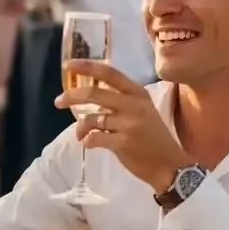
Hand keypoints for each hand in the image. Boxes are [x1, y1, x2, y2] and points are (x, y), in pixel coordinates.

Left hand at [56, 60, 190, 194]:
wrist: (171, 165)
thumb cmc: (153, 137)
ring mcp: (129, 124)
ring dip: (80, 127)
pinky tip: (89, 143)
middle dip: (71, 96)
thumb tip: (88, 96)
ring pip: (91, 119)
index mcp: (138, 94)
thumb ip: (120, 101)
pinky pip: (94, 137)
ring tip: (80, 134)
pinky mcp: (123, 143)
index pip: (110, 74)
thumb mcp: (143, 110)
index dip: (88, 67)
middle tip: (58, 101)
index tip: (69, 64)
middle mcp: (133, 105)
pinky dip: (87, 141)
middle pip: (94, 94)